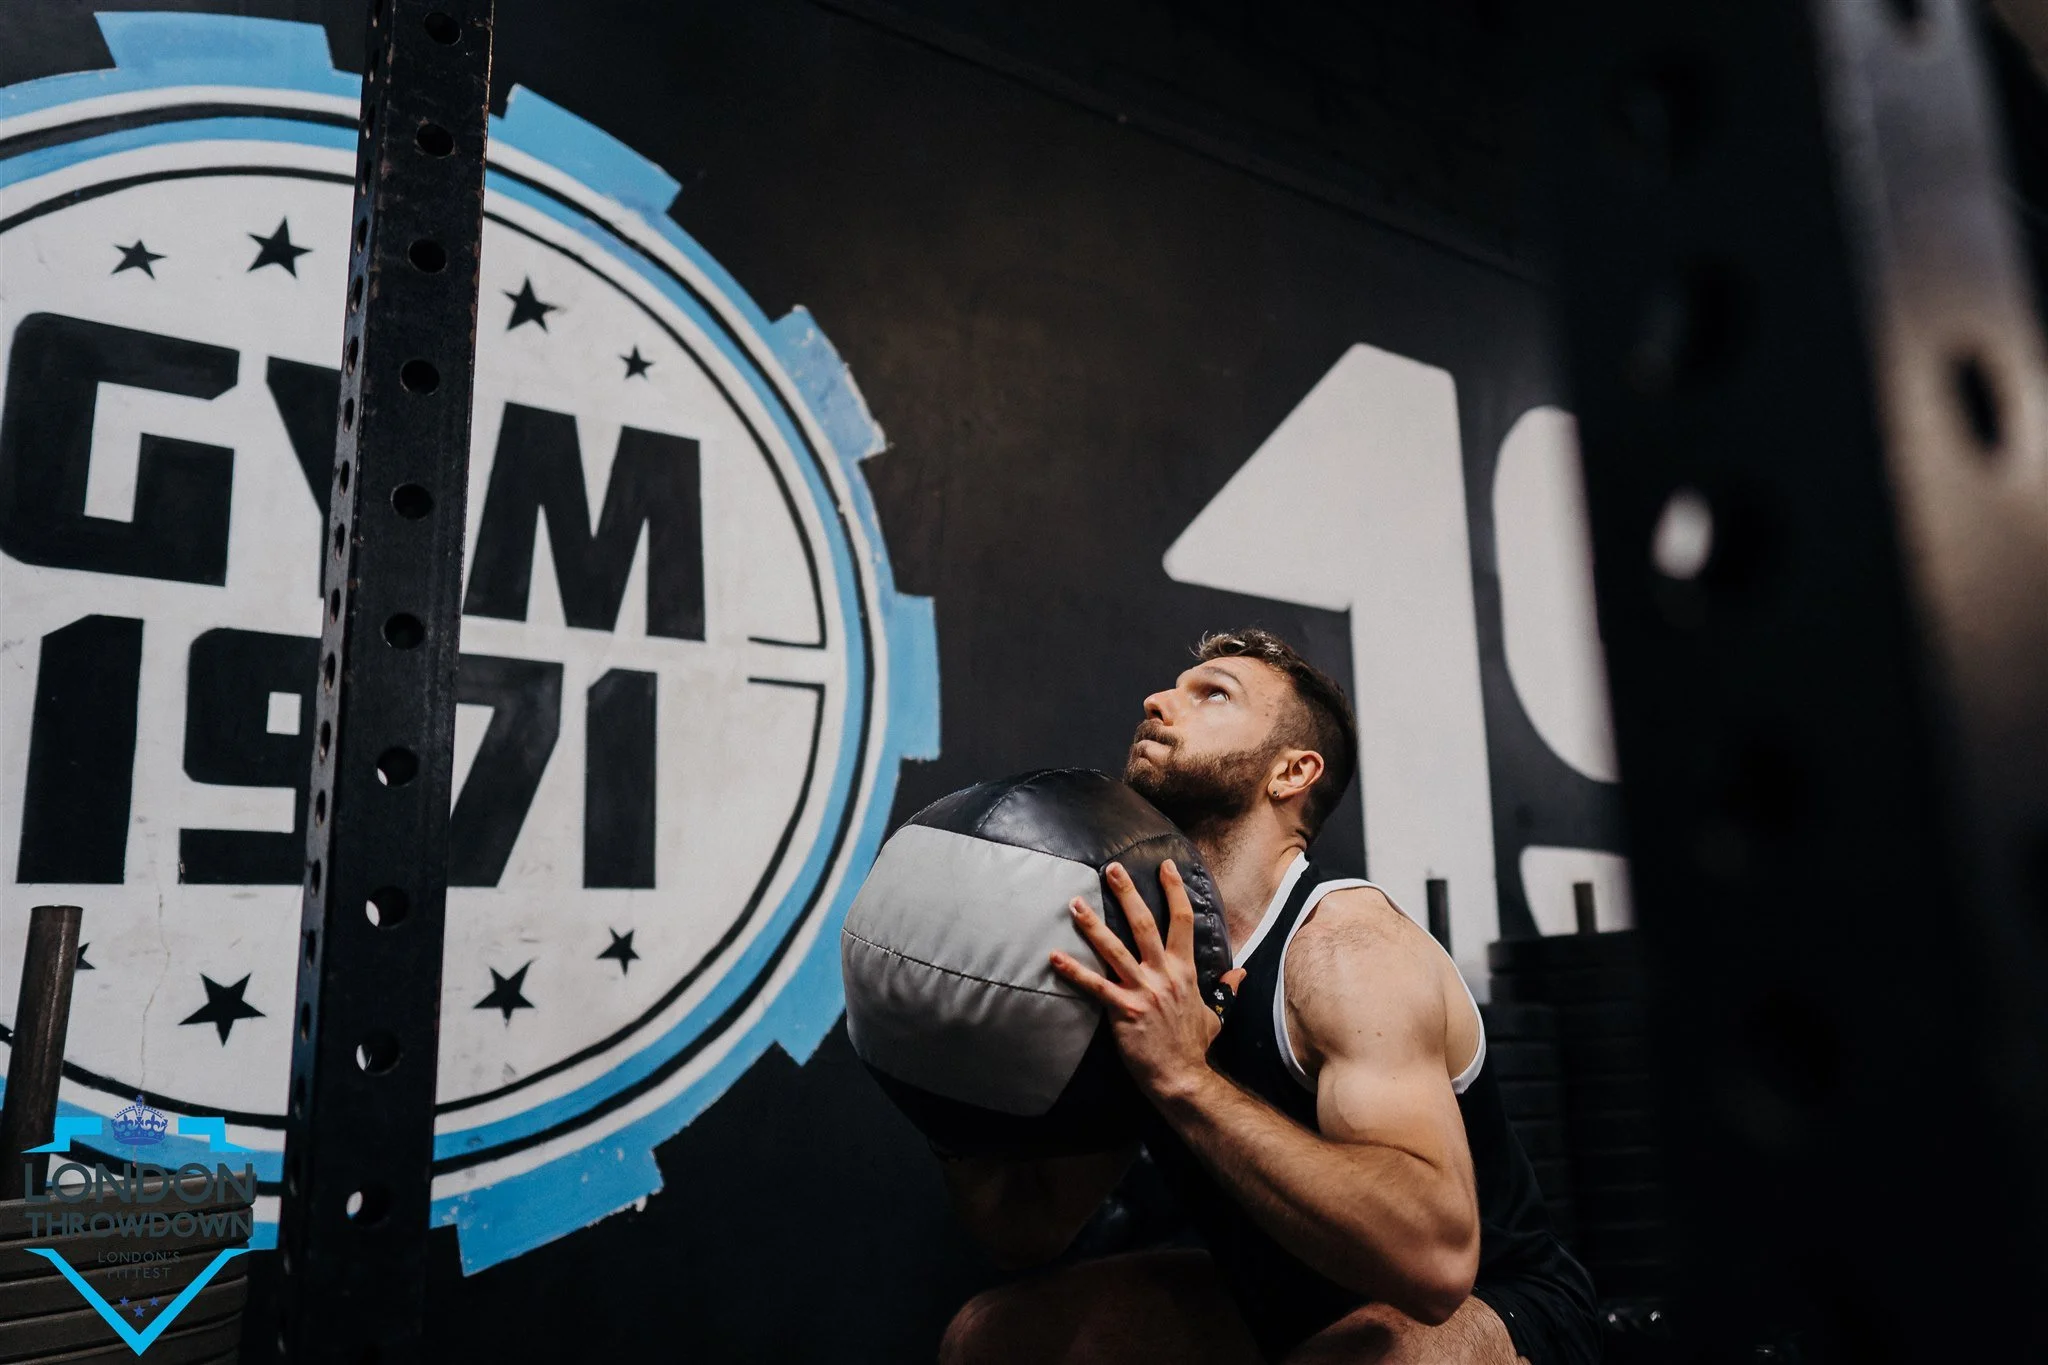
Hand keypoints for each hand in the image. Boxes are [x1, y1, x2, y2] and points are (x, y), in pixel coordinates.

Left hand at [1049, 859, 1245, 1101]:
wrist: (1182, 1077)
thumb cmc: (1194, 1046)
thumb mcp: (1215, 1014)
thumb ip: (1225, 991)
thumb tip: (1238, 974)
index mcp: (1185, 971)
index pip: (1182, 921)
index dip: (1174, 890)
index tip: (1166, 866)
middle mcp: (1164, 974)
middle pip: (1144, 924)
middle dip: (1127, 893)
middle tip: (1111, 869)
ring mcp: (1143, 990)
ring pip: (1114, 949)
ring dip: (1092, 925)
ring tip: (1074, 903)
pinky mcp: (1124, 1010)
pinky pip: (1095, 986)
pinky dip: (1073, 971)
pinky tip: (1055, 956)